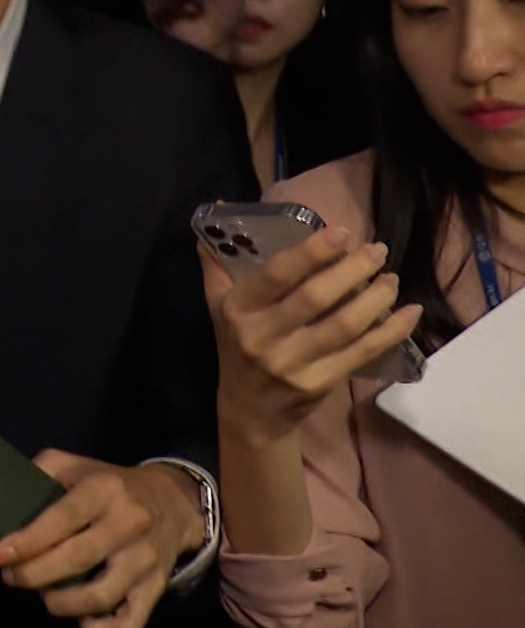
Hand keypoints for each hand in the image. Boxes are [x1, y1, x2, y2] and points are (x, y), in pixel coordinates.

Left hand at [0, 451, 205, 627]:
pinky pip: (128, 624)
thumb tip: (3, 494)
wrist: (175, 502)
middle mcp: (130, 524)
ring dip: (62, 604)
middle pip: (79, 559)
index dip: (29, 541)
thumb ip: (41, 472)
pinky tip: (80, 618)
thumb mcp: (77, 466)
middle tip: (11, 577)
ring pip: (102, 596)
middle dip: (35, 574)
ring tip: (44, 595)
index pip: (64, 518)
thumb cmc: (111, 486)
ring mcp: (146, 559)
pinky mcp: (157, 588)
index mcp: (105, 490)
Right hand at [203, 227, 423, 445]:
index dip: (312, 252)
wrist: (249, 410)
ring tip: (391, 278)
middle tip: (377, 250)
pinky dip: (391, 331)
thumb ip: (219, 264)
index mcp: (238, 311)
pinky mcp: (319, 383)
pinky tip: (410, 312)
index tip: (342, 233)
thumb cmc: (237, 346)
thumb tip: (221, 217)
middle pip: (316, 297)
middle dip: (353, 269)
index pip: (277, 275)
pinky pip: (363, 352)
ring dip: (376, 297)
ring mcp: (292, 364)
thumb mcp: (217, 306)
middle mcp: (262, 337)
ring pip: (344, 325)